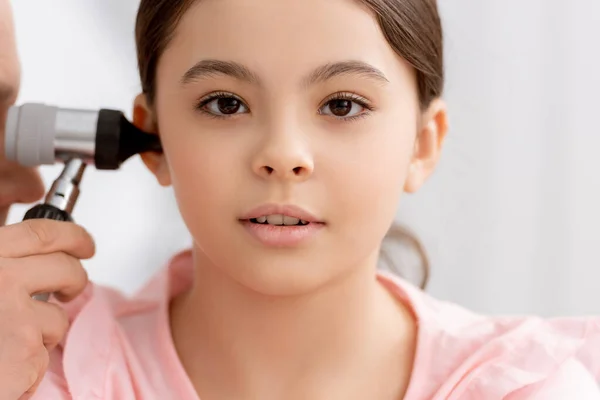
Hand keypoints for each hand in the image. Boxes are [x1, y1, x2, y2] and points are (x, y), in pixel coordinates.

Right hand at [0, 219, 94, 398]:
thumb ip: (3, 265)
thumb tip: (40, 257)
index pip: (42, 234)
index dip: (73, 236)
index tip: (84, 244)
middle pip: (65, 268)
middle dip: (75, 280)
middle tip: (69, 291)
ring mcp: (14, 314)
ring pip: (57, 316)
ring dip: (42, 333)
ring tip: (7, 345)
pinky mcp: (25, 351)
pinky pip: (45, 354)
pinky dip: (29, 366)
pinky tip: (4, 368)